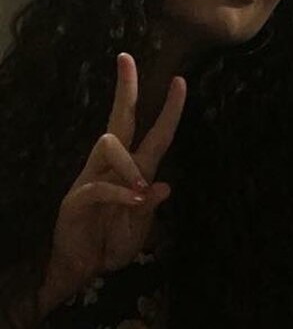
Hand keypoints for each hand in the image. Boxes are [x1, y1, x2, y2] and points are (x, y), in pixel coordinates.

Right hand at [41, 55, 184, 308]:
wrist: (82, 270)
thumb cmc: (112, 243)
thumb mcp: (141, 227)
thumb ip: (151, 207)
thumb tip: (164, 186)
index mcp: (136, 170)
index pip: (155, 132)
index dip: (169, 108)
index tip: (180, 79)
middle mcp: (113, 167)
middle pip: (120, 119)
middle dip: (125, 88)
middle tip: (126, 58)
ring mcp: (92, 178)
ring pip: (109, 145)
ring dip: (129, 164)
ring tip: (141, 189)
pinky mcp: (76, 197)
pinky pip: (100, 185)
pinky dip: (121, 193)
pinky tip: (134, 202)